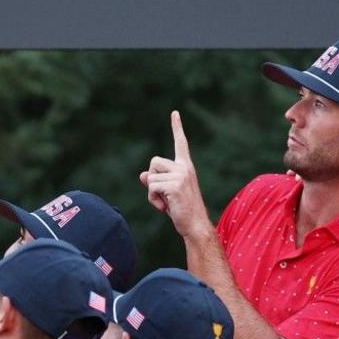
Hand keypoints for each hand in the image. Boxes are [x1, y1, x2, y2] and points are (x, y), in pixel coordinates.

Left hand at [140, 111, 212, 239]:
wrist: (195, 226)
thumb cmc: (182, 210)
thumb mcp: (166, 193)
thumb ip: (155, 182)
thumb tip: (142, 176)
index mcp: (186, 167)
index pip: (181, 143)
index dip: (177, 128)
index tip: (175, 113)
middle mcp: (184, 168)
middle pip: (153, 162)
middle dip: (152, 178)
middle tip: (164, 195)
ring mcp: (181, 176)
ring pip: (151, 176)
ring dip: (152, 192)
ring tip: (166, 202)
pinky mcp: (175, 186)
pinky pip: (152, 188)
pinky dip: (153, 200)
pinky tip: (165, 207)